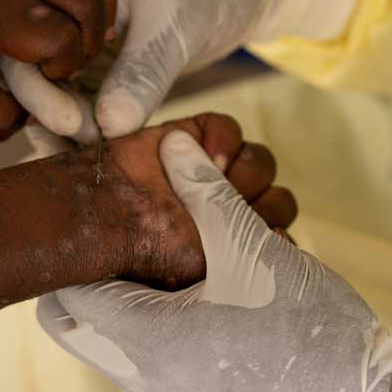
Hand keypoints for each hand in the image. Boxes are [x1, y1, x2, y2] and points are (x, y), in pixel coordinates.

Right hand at [5, 0, 357, 140]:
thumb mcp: (175, 25)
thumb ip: (143, 73)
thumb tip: (109, 126)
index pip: (29, 37)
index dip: (40, 86)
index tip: (70, 124)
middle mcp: (62, 10)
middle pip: (34, 67)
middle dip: (51, 111)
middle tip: (83, 144)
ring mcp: (82, 40)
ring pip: (58, 89)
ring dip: (68, 124)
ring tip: (87, 157)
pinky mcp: (105, 65)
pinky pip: (85, 98)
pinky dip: (89, 123)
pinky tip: (96, 151)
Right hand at [31, 113, 295, 288]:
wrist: (106, 214)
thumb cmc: (154, 250)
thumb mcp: (207, 261)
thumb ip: (251, 246)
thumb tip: (284, 236)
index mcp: (234, 246)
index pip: (280, 235)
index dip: (275, 232)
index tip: (260, 236)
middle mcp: (228, 210)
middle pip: (278, 199)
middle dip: (260, 204)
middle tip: (231, 211)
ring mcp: (213, 172)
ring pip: (260, 162)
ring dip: (246, 172)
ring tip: (217, 180)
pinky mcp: (196, 137)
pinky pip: (230, 130)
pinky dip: (223, 140)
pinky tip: (206, 156)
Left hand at [38, 131, 391, 391]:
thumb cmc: (307, 329)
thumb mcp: (254, 249)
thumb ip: (207, 193)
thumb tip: (174, 146)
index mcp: (146, 337)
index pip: (66, 295)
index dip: (77, 251)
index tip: (97, 220)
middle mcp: (143, 376)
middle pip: (80, 325)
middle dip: (97, 278)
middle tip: (129, 242)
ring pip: (118, 344)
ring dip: (137, 298)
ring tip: (178, 263)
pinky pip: (154, 363)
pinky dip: (165, 326)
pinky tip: (209, 299)